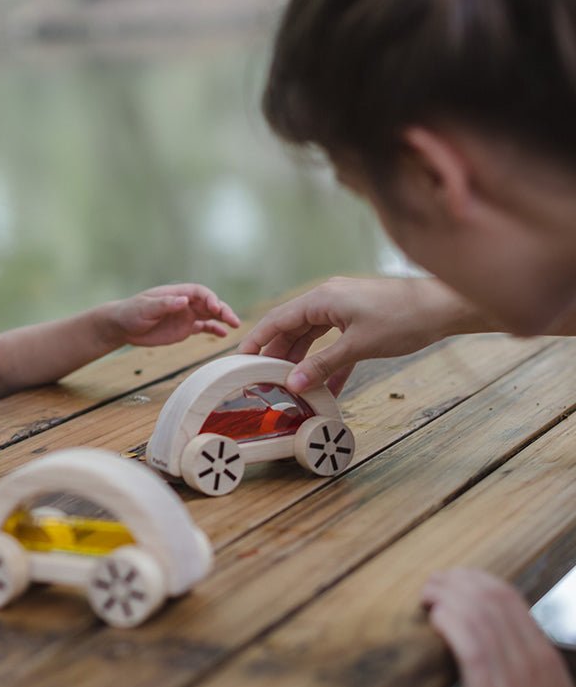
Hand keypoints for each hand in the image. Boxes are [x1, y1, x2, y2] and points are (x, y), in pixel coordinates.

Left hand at [109, 284, 239, 347]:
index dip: (210, 299)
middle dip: (222, 309)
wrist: (123, 326)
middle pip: (209, 303)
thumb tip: (184, 301)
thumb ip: (164, 304)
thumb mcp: (145, 308)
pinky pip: (204, 328)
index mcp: (177, 293)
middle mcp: (185, 303)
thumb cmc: (131, 312)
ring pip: (210, 315)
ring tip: (234, 326)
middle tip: (233, 320)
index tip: (216, 308)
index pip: (200, 292)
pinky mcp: (185, 329)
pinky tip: (224, 335)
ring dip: (223, 319)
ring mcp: (186, 316)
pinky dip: (215, 330)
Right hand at [237, 276, 470, 395]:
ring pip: (312, 336)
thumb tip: (293, 383)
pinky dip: (328, 363)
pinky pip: (334, 342)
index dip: (257, 341)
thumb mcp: (358, 346)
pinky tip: (325, 388)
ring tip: (290, 385)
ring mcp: (344, 308)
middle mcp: (328, 299)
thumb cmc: (404, 319)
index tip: (241, 359)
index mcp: (322, 298)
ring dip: (302, 360)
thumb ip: (322, 365)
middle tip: (264, 380)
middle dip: (278, 355)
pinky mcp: (359, 319)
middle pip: (292, 328)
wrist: (445, 308)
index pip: (278, 320)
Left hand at [422, 569, 575, 686]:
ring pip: (479, 614)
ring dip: (445, 596)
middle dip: (454, 581)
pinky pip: (472, 646)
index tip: (450, 579)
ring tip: (425, 597)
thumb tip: (484, 641)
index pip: (509, 596)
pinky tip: (434, 620)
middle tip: (430, 584)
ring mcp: (515, 679)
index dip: (473, 578)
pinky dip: (450, 623)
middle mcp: (532, 660)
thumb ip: (519, 666)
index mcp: (543, 656)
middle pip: (491, 596)